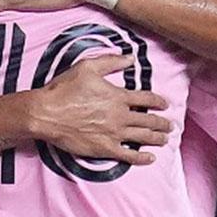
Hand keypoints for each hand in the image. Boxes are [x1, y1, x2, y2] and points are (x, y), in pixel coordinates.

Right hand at [22, 54, 170, 165]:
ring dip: (157, 138)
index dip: (159, 102)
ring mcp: (114, 134)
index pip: (146, 99)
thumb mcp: (87, 67)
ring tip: (165, 139)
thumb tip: (130, 58)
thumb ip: (111, 61)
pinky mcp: (104, 148)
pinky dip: (142, 158)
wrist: (46, 113)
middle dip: (162, 123)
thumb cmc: (64, 90)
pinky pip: (129, 156)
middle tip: (170, 125)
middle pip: (149, 120)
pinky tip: (150, 158)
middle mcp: (120, 116)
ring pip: (143, 137)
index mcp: (117, 96)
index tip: (165, 104)